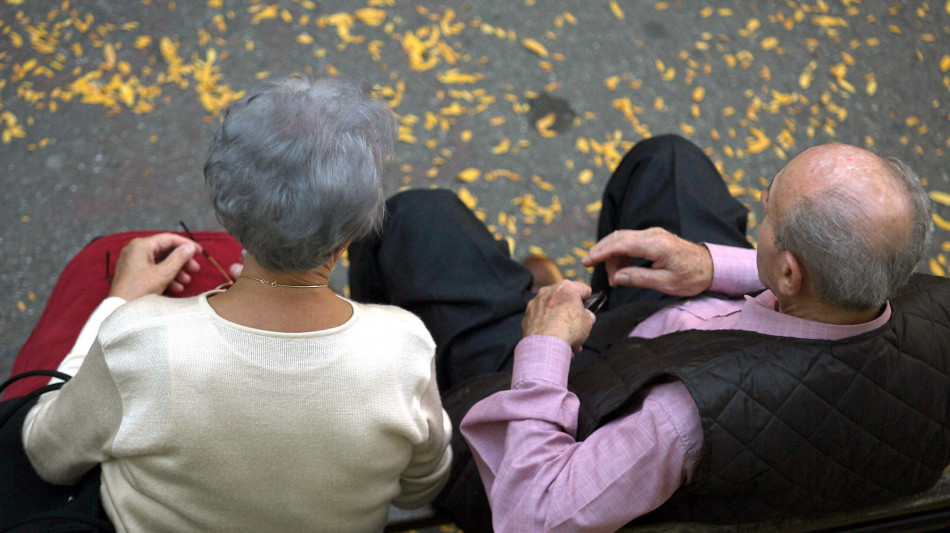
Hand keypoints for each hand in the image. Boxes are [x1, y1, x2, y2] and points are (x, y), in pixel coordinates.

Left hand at [108, 233, 201, 299]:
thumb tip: (190, 248)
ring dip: (175, 271)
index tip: (200, 252)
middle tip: (195, 269)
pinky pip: (152, 270)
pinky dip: (165, 276)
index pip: (169, 239)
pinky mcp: (133, 272)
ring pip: (160, 262)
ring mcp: (133, 261)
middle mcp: (136, 250)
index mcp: (141, 245)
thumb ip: (179, 258)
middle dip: (182, 261)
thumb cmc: (140, 289)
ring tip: (186, 281)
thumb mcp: (164, 273)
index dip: (186, 245)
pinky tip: (176, 287)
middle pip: (165, 251)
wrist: (120, 308)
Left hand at [522, 280, 595, 353]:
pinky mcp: (526, 317)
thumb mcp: (588, 322)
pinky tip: (554, 342)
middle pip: (564, 301)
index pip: (581, 288)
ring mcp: (535, 304)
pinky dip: (547, 330)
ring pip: (551, 313)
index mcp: (565, 288)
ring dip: (559, 324)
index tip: (589, 300)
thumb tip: (585, 317)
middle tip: (578, 326)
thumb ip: (587, 316)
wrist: (546, 344)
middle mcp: (548, 292)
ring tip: (567, 340)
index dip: (587, 296)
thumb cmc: (569, 329)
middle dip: (571, 314)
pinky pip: (541, 322)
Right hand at [581, 228, 712, 296]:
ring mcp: (653, 234)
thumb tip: (616, 278)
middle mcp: (653, 235)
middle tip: (593, 269)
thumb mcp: (666, 283)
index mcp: (656, 245)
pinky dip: (620, 253)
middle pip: (618, 238)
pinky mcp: (653, 237)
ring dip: (612, 256)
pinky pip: (630, 241)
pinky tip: (621, 269)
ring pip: (622, 239)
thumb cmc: (692, 276)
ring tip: (615, 277)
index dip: (601, 252)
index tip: (586, 261)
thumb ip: (639, 278)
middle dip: (602, 253)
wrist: (711, 267)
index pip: (621, 244)